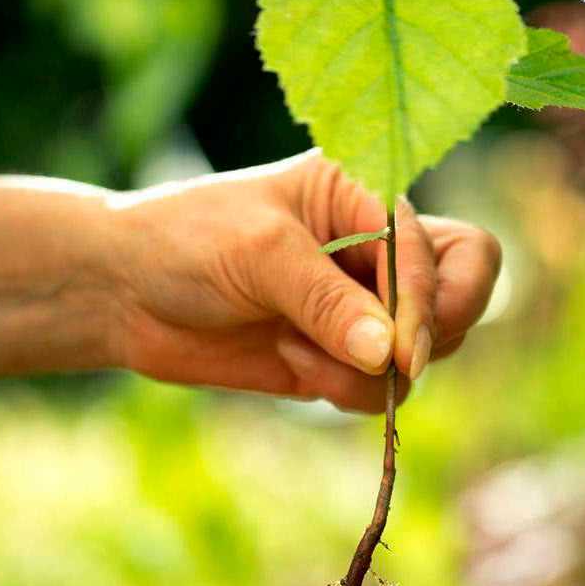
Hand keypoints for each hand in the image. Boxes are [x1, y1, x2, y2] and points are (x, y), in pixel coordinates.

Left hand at [108, 151, 500, 410]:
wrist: (120, 292)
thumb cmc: (184, 241)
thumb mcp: (258, 254)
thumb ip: (328, 302)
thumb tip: (392, 355)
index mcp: (369, 195)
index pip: (441, 249)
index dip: (427, 301)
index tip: (403, 352)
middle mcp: (380, 248)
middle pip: (464, 289)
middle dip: (435, 330)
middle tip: (397, 362)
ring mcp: (369, 305)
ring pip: (430, 349)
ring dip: (374, 369)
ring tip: (298, 350)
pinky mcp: (348, 356)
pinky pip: (385, 388)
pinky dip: (348, 390)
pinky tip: (290, 363)